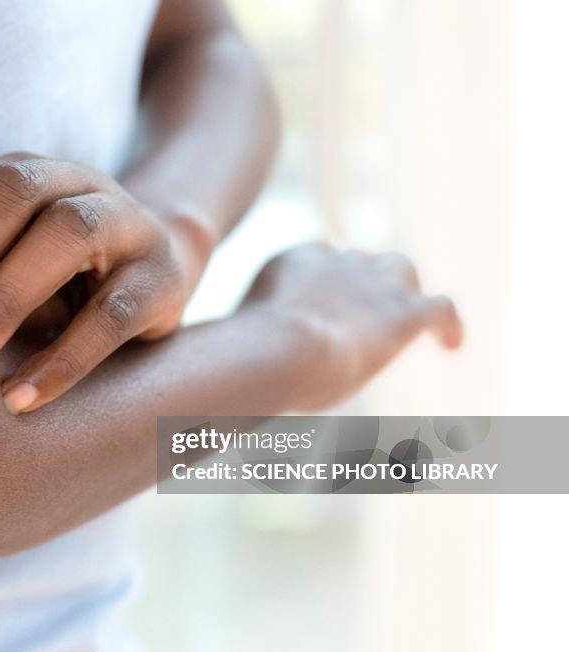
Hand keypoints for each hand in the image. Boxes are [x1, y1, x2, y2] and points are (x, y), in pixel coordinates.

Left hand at [0, 153, 212, 412]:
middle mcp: (73, 181)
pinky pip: (115, 313)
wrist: (166, 265)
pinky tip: (20, 398)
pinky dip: (65, 356)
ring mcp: (127, 222)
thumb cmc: (55, 278)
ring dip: (2, 299)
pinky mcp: (165, 277)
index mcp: (20, 172)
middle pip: (6, 198)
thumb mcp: (1, 264)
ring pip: (65, 237)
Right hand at [241, 243, 462, 409]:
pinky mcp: (405, 312)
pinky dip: (449, 325)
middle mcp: (336, 260)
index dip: (324, 281)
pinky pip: (441, 308)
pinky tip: (452, 346)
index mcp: (291, 259)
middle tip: (365, 311)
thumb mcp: (238, 340)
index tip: (320, 306)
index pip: (317, 257)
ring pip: (401, 269)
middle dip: (363, 280)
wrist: (277, 351)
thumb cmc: (246, 355)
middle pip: (359, 260)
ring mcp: (374, 283)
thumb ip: (241, 342)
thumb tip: (225, 368)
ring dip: (404, 290)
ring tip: (410, 316)